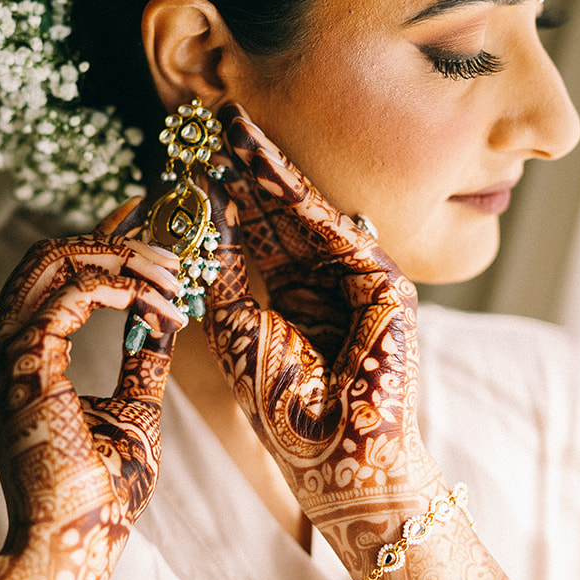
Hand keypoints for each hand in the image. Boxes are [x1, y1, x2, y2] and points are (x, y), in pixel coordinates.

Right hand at [0, 208, 183, 579]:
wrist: (73, 545)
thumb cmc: (98, 495)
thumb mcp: (133, 411)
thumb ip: (143, 359)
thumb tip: (166, 317)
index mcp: (10, 356)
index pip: (47, 273)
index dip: (100, 245)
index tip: (153, 243)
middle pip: (48, 255)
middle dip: (117, 246)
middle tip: (173, 262)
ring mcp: (0, 353)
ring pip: (56, 261)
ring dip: (123, 260)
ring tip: (173, 280)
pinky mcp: (23, 363)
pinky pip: (74, 294)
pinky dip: (123, 289)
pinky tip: (160, 306)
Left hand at [204, 105, 440, 578]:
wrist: (338, 459)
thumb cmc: (288, 412)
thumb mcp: (242, 332)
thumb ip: (226, 273)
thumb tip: (198, 214)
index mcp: (298, 295)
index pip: (261, 232)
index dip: (228, 194)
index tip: (192, 155)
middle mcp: (330, 279)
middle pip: (283, 210)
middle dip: (246, 166)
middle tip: (209, 119)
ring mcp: (361, 277)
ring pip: (306, 209)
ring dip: (266, 167)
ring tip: (227, 128)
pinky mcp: (387, 281)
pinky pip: (332, 228)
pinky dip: (294, 194)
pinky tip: (258, 165)